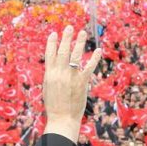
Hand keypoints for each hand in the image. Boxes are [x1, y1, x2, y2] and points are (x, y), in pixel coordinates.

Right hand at [43, 27, 100, 143]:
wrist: (62, 118)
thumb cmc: (53, 106)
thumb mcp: (48, 88)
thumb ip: (52, 76)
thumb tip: (54, 66)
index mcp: (49, 74)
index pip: (50, 54)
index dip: (52, 42)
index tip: (53, 33)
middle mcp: (60, 72)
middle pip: (62, 51)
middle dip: (66, 38)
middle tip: (69, 27)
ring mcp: (71, 76)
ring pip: (76, 55)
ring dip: (79, 42)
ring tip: (82, 32)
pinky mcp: (82, 81)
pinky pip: (89, 67)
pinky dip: (94, 58)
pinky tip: (98, 50)